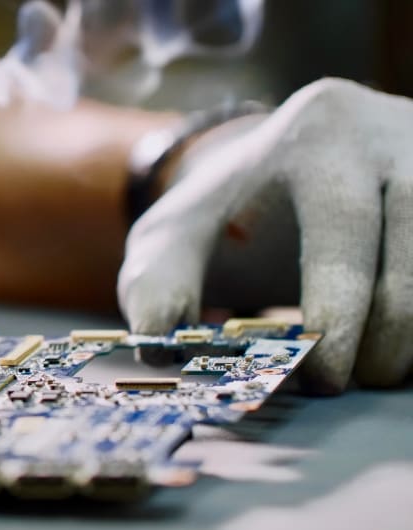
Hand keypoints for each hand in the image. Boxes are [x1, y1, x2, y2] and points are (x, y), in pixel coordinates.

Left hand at [117, 78, 412, 393]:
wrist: (281, 167)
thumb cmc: (225, 216)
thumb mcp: (173, 238)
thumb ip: (155, 285)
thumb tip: (158, 348)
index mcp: (316, 132)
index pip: (342, 231)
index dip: (338, 312)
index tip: (324, 378)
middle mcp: (390, 133)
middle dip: (388, 331)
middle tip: (354, 383)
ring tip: (377, 368)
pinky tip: (401, 343)